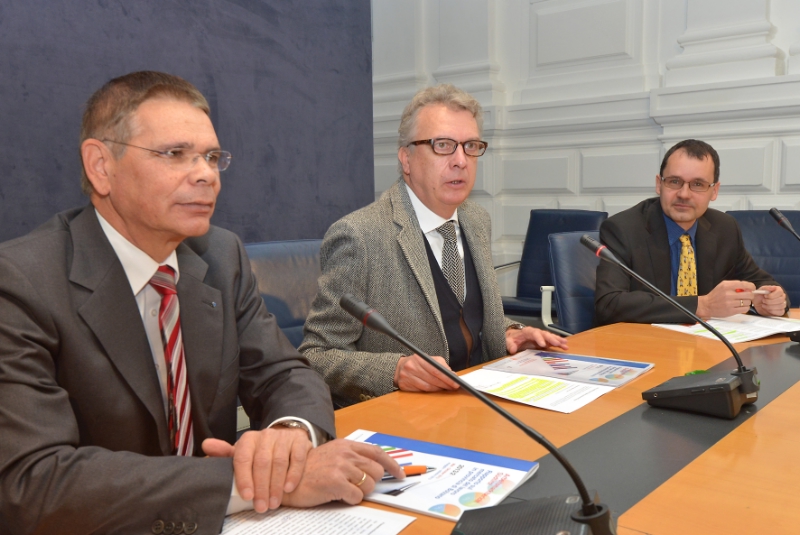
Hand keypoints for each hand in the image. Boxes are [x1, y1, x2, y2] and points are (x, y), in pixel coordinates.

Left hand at [202, 426, 311, 511]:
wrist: (287, 439)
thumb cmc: (262, 452)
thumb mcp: (244, 453)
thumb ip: (225, 453)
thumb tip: (206, 445)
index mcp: (248, 439)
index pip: (243, 458)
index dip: (244, 479)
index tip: (247, 496)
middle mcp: (266, 435)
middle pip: (262, 463)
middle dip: (261, 488)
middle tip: (261, 506)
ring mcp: (284, 437)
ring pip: (279, 462)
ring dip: (276, 486)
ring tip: (274, 503)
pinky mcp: (299, 441)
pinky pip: (297, 458)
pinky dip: (293, 474)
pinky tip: (289, 488)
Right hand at [282, 439, 404, 507]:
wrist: (286, 479)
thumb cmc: (310, 470)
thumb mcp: (332, 455)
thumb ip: (352, 458)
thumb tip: (376, 468)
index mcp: (346, 445)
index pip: (377, 453)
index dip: (392, 464)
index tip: (400, 474)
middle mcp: (345, 453)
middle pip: (377, 471)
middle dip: (372, 482)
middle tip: (358, 486)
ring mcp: (340, 467)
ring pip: (368, 486)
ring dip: (360, 492)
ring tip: (344, 490)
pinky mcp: (335, 482)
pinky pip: (356, 496)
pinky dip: (350, 500)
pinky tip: (338, 496)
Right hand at [394, 354, 459, 391]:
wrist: (399, 367)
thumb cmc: (417, 363)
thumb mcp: (428, 359)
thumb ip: (441, 365)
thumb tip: (452, 375)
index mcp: (418, 358)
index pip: (436, 370)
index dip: (447, 377)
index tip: (455, 382)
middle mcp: (411, 367)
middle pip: (432, 379)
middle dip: (445, 384)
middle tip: (453, 387)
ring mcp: (407, 377)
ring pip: (427, 387)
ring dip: (438, 389)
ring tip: (445, 388)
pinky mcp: (404, 386)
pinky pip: (421, 391)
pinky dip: (430, 391)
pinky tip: (435, 390)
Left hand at [505, 326, 568, 353]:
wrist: (514, 337)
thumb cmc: (512, 339)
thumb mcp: (509, 341)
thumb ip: (510, 344)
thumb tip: (512, 349)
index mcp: (527, 332)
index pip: (534, 333)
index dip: (539, 338)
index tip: (543, 345)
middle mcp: (536, 332)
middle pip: (544, 334)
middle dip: (551, 338)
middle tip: (557, 344)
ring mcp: (541, 336)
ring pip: (550, 337)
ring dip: (558, 340)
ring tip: (565, 344)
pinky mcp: (544, 341)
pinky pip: (552, 341)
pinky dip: (558, 343)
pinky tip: (565, 346)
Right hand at [695, 280, 754, 318]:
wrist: (706, 305)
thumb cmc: (716, 295)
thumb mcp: (722, 285)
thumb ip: (734, 285)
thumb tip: (748, 288)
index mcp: (726, 286)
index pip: (744, 284)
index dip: (751, 286)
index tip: (752, 288)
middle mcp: (728, 294)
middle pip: (748, 294)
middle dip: (750, 295)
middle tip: (747, 296)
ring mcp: (730, 303)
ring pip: (747, 302)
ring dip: (747, 302)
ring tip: (741, 302)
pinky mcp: (731, 311)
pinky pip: (745, 309)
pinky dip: (745, 308)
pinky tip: (740, 306)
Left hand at [753, 285, 786, 316]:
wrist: (757, 303)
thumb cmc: (760, 295)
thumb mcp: (760, 290)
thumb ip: (766, 288)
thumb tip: (773, 287)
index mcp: (778, 290)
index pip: (779, 292)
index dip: (771, 295)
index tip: (765, 296)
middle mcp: (782, 297)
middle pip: (780, 300)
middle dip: (769, 301)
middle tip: (763, 301)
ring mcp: (783, 304)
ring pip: (780, 306)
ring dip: (769, 306)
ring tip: (764, 305)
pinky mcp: (781, 311)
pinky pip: (780, 312)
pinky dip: (772, 311)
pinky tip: (767, 309)